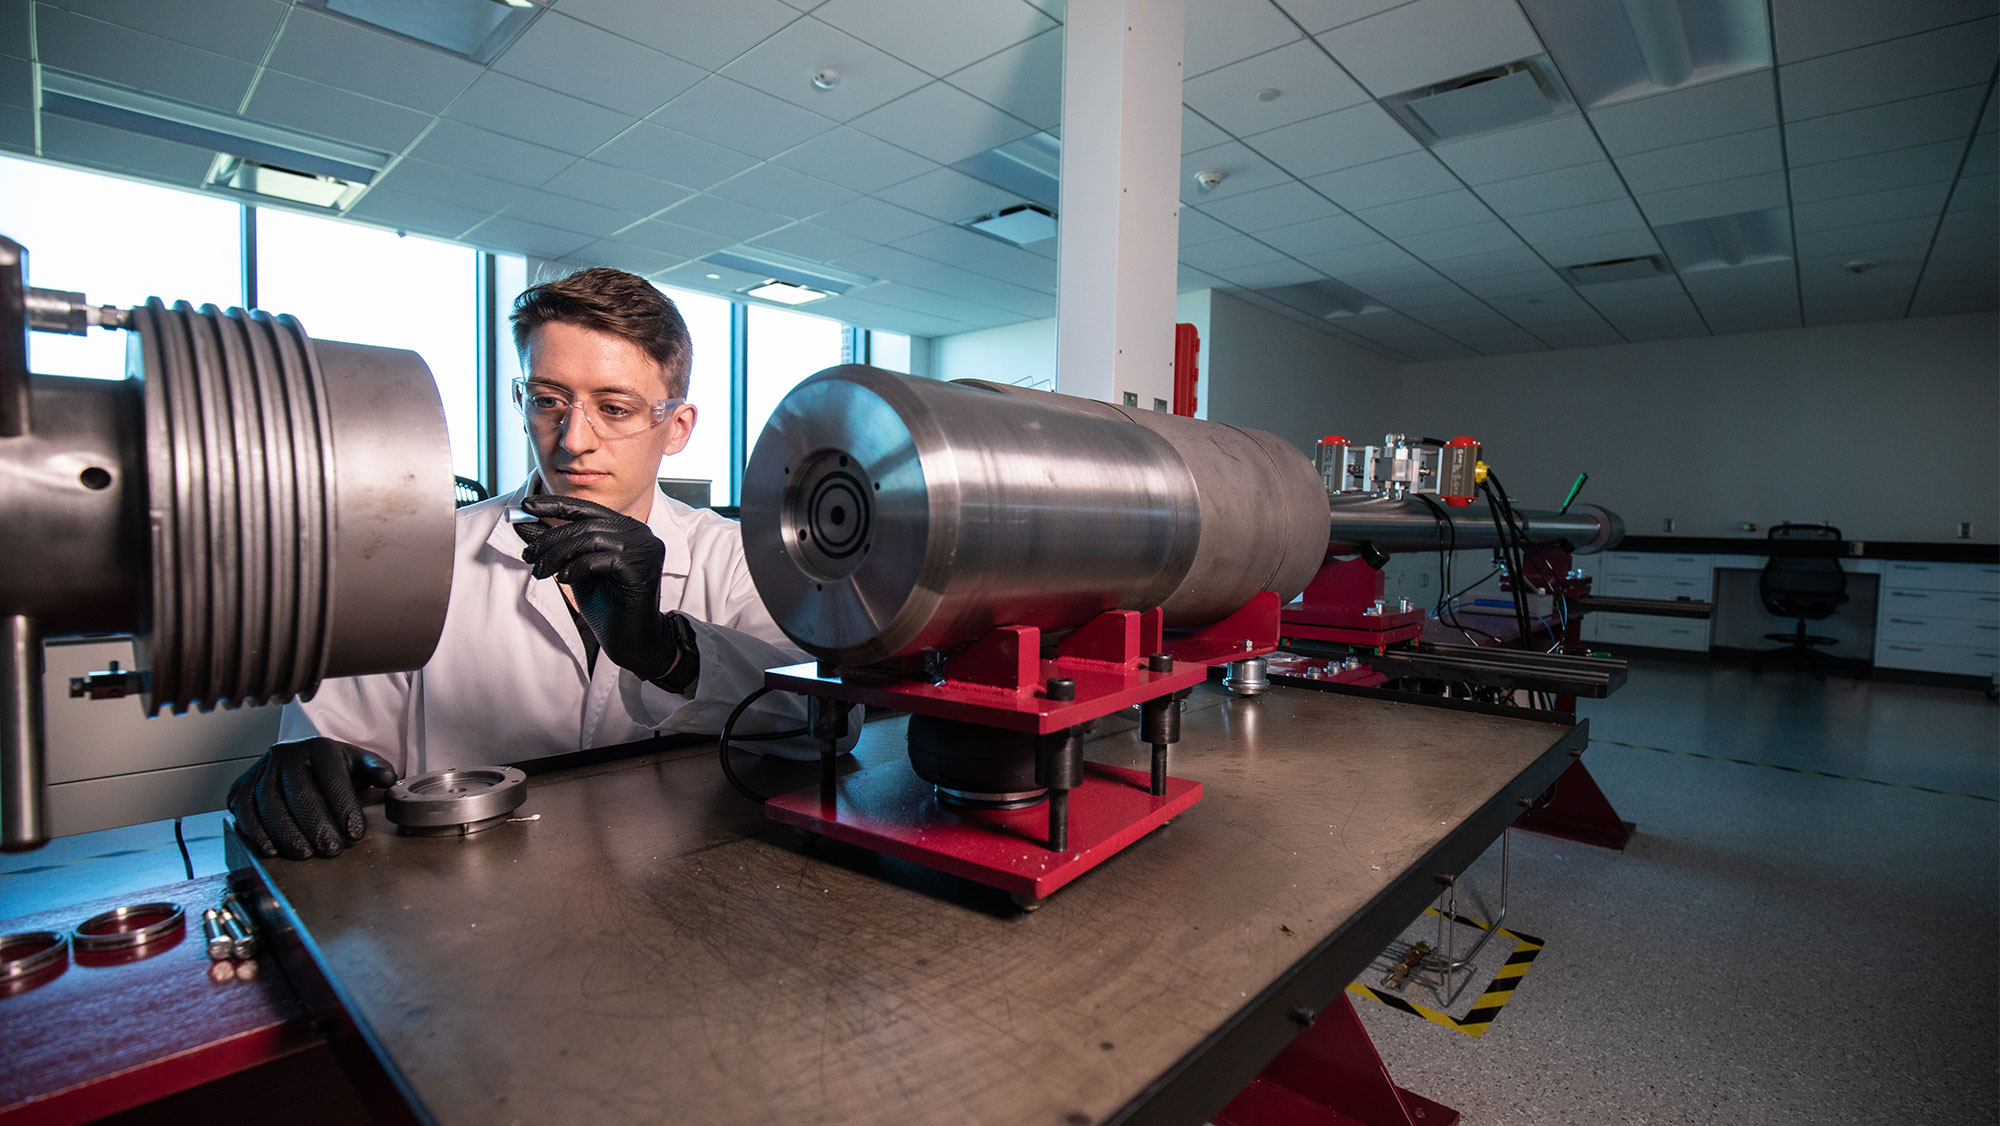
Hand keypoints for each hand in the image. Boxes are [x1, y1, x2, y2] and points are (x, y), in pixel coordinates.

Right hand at [227, 738, 398, 859]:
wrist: (297, 763)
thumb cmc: (332, 770)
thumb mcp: (357, 764)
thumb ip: (375, 770)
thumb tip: (388, 779)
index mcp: (319, 748)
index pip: (332, 778)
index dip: (344, 807)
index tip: (355, 833)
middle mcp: (286, 756)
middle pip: (300, 795)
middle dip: (317, 826)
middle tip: (332, 849)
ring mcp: (260, 772)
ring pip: (270, 806)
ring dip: (288, 834)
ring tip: (305, 853)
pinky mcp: (240, 789)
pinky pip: (244, 814)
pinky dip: (257, 834)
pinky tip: (273, 849)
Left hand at [519, 494, 697, 688]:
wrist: (631, 641)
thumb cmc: (606, 606)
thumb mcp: (575, 569)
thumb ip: (557, 545)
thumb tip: (525, 522)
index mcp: (626, 528)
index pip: (587, 509)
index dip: (555, 505)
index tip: (526, 505)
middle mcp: (639, 533)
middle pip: (586, 525)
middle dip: (550, 539)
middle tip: (528, 555)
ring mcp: (644, 549)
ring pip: (591, 539)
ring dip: (558, 555)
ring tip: (540, 572)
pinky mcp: (642, 569)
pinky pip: (601, 559)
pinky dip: (578, 567)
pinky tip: (564, 579)